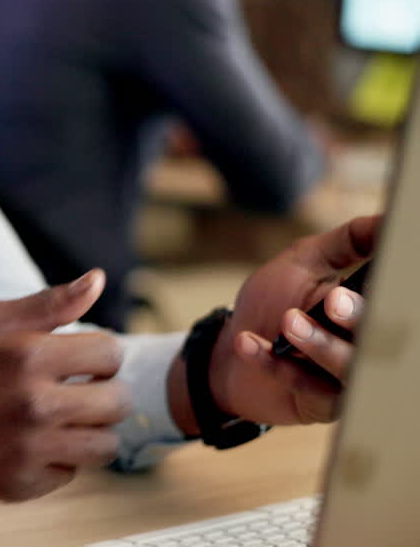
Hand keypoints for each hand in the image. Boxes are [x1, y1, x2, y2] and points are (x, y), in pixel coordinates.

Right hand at [0, 270, 131, 501]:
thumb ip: (46, 304)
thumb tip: (97, 280)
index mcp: (28, 356)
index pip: (111, 353)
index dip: (99, 355)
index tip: (81, 362)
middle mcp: (36, 405)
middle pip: (117, 402)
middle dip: (102, 393)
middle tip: (75, 391)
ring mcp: (31, 449)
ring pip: (105, 445)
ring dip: (88, 430)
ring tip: (58, 420)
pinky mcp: (23, 484)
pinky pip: (69, 473)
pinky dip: (56, 461)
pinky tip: (28, 444)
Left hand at [210, 215, 379, 425]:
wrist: (228, 352)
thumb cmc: (271, 302)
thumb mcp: (304, 262)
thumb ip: (346, 241)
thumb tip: (384, 217)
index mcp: (373, 308)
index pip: (395, 302)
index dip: (393, 293)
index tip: (387, 274)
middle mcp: (372, 346)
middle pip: (381, 338)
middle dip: (361, 318)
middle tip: (335, 300)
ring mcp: (349, 379)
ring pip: (349, 368)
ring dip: (318, 343)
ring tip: (288, 321)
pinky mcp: (324, 405)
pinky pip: (308, 388)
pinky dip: (275, 365)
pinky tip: (248, 343)